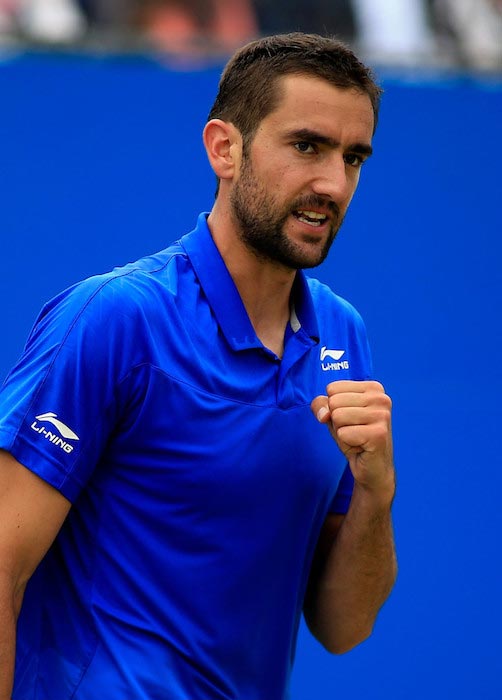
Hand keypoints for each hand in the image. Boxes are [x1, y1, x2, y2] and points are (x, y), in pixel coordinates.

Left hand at [311, 380, 394, 502]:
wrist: (372, 468)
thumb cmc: (353, 437)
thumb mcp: (333, 416)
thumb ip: (321, 405)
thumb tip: (324, 414)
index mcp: (373, 388)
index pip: (332, 388)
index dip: (333, 407)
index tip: (350, 419)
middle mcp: (381, 398)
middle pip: (334, 402)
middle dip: (337, 421)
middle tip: (353, 431)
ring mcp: (382, 415)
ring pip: (337, 416)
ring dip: (342, 432)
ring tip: (357, 438)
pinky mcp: (379, 434)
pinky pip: (343, 433)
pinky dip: (347, 443)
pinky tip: (361, 446)